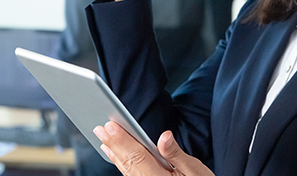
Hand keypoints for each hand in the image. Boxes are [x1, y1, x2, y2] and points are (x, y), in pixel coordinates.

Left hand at [94, 121, 214, 175]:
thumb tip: (164, 137)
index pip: (137, 157)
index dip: (123, 140)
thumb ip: (177, 154)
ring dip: (114, 153)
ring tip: (103, 139)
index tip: (111, 125)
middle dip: (114, 144)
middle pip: (128, 163)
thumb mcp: (196, 171)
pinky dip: (121, 164)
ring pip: (126, 170)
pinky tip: (116, 155)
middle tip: (100, 128)